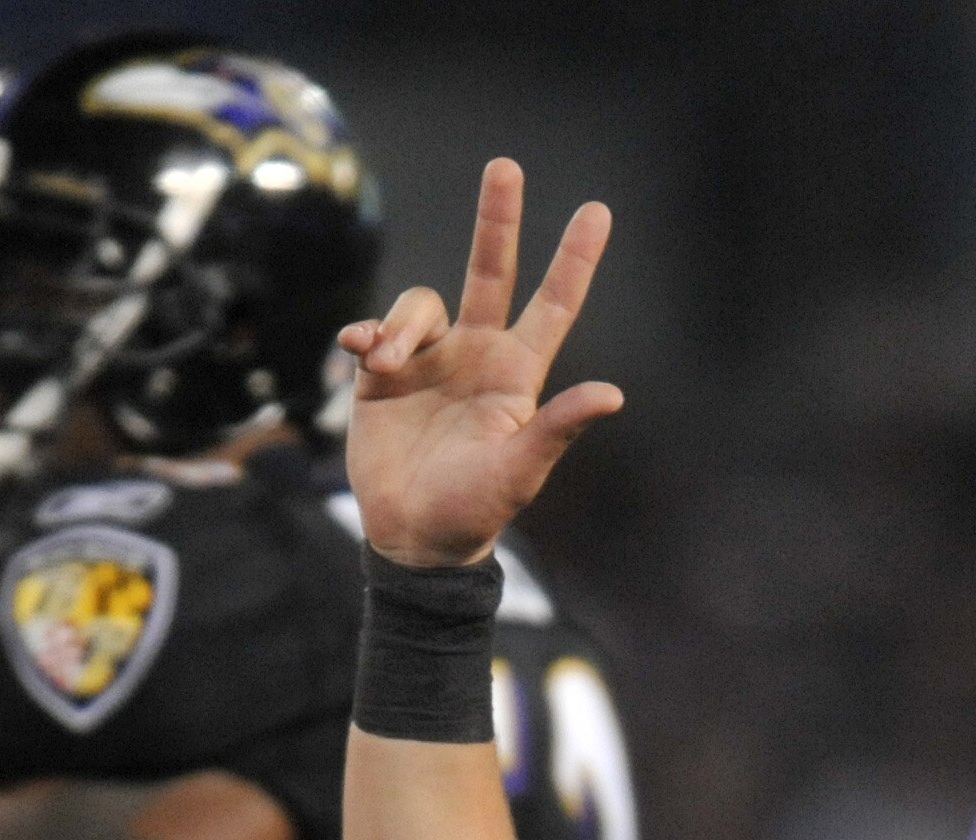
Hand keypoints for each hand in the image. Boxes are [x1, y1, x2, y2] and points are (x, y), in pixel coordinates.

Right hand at [338, 158, 622, 569]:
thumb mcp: (520, 470)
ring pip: (419, 304)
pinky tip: (362, 354)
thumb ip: (558, 428)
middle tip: (505, 166)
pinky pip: (374, 331)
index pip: (552, 306)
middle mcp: (476, 355)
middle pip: (491, 272)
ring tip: (387, 363)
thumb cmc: (474, 511)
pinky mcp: (383, 376)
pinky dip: (367, 334)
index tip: (596, 212)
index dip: (574, 260)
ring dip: (401, 323)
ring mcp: (430, 361)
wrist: (412, 537)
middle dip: (498, 220)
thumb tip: (613, 394)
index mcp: (516, 374)